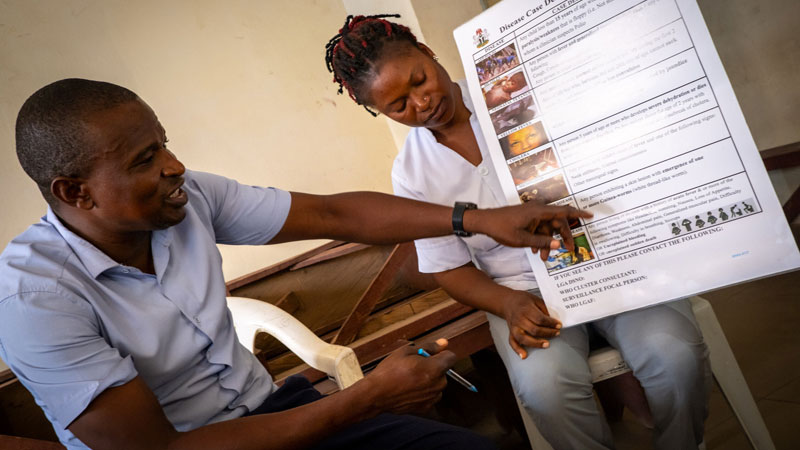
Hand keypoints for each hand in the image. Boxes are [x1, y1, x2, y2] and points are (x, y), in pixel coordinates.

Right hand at [364, 340, 455, 414]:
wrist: (376, 394)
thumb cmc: (389, 371)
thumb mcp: (406, 351)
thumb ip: (429, 347)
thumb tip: (444, 343)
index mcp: (435, 369)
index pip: (451, 357)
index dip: (441, 354)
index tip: (430, 355)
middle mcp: (438, 385)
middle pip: (443, 371)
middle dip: (433, 367)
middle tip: (414, 366)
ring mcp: (432, 398)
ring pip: (437, 384)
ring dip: (429, 380)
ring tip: (410, 379)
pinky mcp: (426, 407)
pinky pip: (431, 396)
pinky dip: (423, 392)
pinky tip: (409, 389)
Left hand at [466, 202, 591, 260]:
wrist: (484, 222)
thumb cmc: (501, 228)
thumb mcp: (522, 240)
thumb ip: (541, 243)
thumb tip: (558, 246)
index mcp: (539, 211)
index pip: (563, 211)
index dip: (578, 214)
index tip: (591, 215)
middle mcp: (537, 210)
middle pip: (557, 223)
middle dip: (562, 238)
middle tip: (569, 250)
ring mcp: (532, 214)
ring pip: (547, 228)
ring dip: (547, 242)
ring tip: (544, 258)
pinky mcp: (527, 219)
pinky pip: (538, 229)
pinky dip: (539, 239)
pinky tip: (534, 251)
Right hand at [502, 291, 560, 358]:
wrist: (508, 301)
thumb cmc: (523, 300)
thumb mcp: (536, 299)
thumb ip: (544, 309)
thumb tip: (553, 320)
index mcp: (526, 309)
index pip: (540, 319)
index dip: (551, 323)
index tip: (559, 325)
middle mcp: (519, 319)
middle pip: (534, 330)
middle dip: (548, 333)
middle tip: (557, 333)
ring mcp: (514, 327)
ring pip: (524, 338)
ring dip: (536, 343)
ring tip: (546, 344)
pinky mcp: (511, 332)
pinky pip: (512, 342)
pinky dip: (517, 350)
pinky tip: (524, 355)